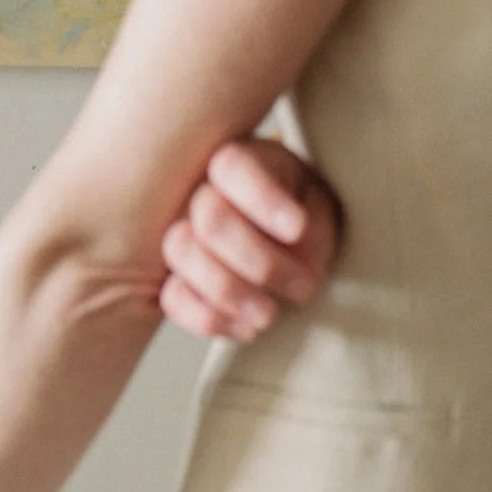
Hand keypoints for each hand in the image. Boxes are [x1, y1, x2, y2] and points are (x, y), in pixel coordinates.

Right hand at [157, 137, 341, 341]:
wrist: (289, 246)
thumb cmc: (304, 219)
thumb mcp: (319, 208)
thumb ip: (312, 223)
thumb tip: (297, 247)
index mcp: (241, 162)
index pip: (234, 167)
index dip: (263, 199)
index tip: (298, 229)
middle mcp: (200, 190)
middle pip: (211, 217)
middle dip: (260, 260)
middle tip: (303, 287)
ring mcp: (180, 231)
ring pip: (182, 252)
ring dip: (230, 292)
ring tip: (270, 315)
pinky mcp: (173, 276)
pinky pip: (172, 297)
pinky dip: (209, 319)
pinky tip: (246, 328)